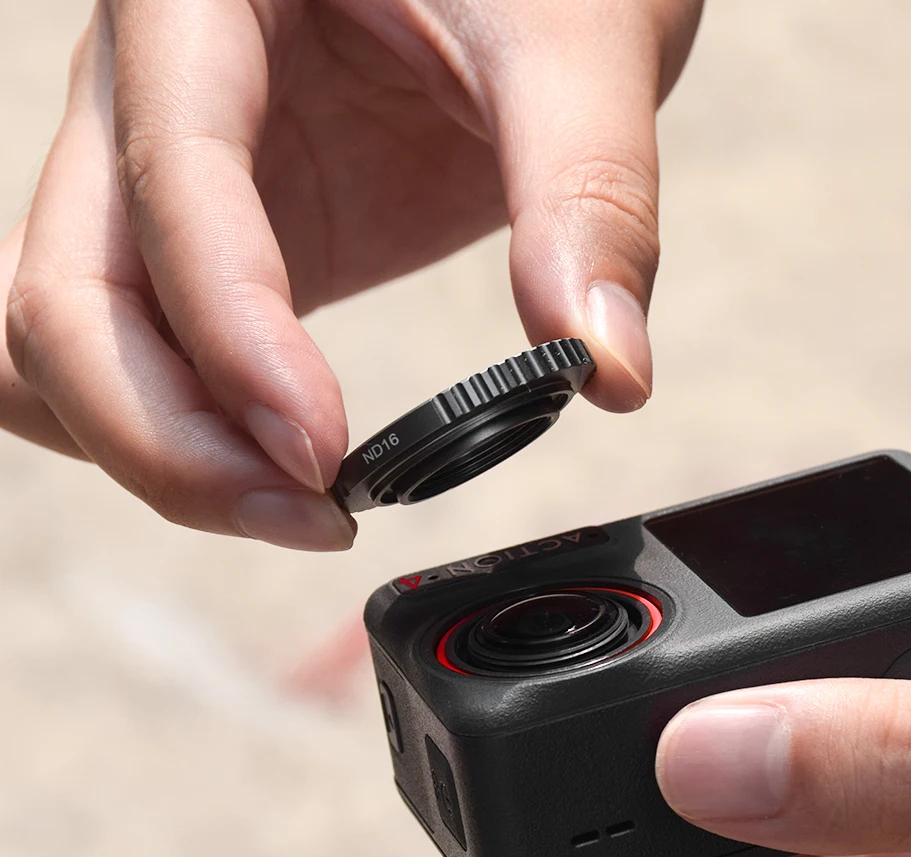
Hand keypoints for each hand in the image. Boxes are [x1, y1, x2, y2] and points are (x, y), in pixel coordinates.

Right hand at [1, 0, 702, 549]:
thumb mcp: (576, 40)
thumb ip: (589, 196)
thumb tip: (605, 368)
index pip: (171, 181)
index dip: (233, 341)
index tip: (326, 457)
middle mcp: (148, 89)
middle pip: (65, 297)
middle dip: (168, 441)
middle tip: (310, 516)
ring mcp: (167, 175)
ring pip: (74, 342)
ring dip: (159, 450)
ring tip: (297, 504)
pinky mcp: (220, 243)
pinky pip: (140, 352)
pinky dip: (183, 430)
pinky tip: (277, 463)